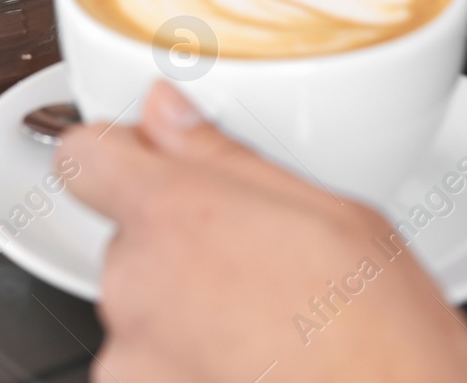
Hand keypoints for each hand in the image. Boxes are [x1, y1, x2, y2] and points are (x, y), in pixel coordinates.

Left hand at [59, 82, 466, 382]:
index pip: (83, 154)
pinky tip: (248, 363)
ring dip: (181, 308)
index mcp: (172, 213)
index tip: (144, 159)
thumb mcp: (330, 211)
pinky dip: (184, 363)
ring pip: (139, 304)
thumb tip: (166, 110)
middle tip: (251, 262)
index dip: (114, 153)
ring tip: (262, 325)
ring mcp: (130, 354)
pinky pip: (147, 363)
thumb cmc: (382, 337)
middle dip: (174, 242)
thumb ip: (223, 154)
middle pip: (125, 236)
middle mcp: (134, 282)